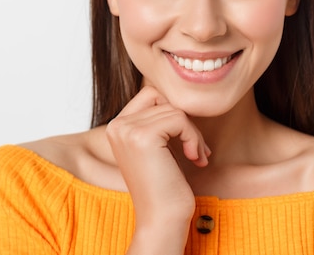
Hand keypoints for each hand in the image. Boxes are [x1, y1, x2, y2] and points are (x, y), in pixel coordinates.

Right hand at [105, 86, 210, 253]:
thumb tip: (182, 93)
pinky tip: (195, 158)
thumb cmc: (165, 185)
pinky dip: (194, 137)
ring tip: (196, 156)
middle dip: (186, 122)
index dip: (174, 112)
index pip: (151, 94)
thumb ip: (159, 119)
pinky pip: (180, 119)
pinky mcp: (143, 136)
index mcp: (116, 126)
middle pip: (163, 98)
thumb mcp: (158, 147)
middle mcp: (116, 125)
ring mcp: (127, 130)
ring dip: (194, 133)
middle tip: (195, 149)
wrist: (162, 219)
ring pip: (175, 110)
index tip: (186, 140)